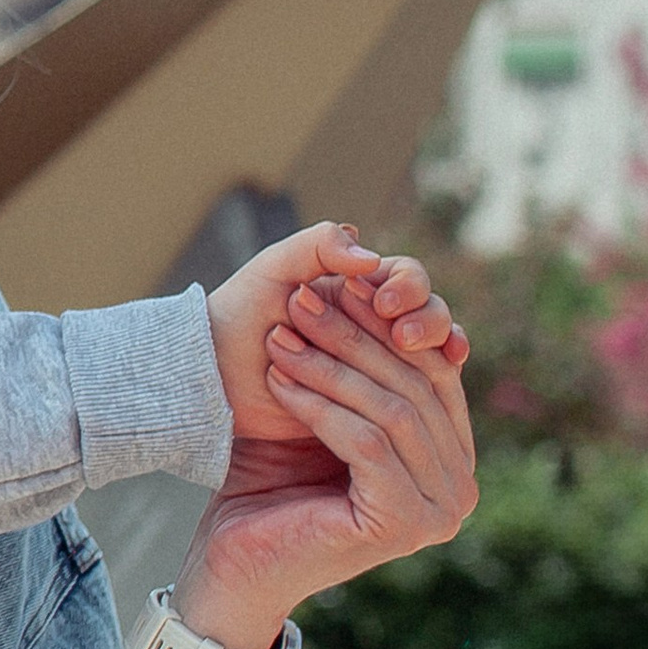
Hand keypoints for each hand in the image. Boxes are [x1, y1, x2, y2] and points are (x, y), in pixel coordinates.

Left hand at [176, 281, 476, 648]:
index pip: (432, 373)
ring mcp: (440, 511)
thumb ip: (364, 368)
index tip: (335, 281)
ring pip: (390, 409)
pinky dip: (319, 405)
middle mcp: (461, 489)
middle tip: (302, 301)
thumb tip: (381, 275)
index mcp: (454, 460)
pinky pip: (365, 441)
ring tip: (280, 337)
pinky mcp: (404, 522)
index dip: (386, 323)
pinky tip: (278, 381)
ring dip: (330, 364)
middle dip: (354, 337)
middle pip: (414, 386)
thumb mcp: (326, 415)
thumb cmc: (273, 488)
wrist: (235, 567)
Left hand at [206, 222, 464, 444]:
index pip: (408, 279)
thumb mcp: (274, 269)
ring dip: (432, 355)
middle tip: (405, 338)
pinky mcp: (372, 401)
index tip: (387, 305)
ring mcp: (377, 361)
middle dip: (428, 322)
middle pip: (429, 313)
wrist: (215, 373)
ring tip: (420, 361)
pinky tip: (428, 396)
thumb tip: (371, 255)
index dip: (410, 289)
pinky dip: (429, 390)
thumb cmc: (241, 315)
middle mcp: (374, 320)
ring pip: (428, 354)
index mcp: (359, 285)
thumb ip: (319, 246)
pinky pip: (414, 394)